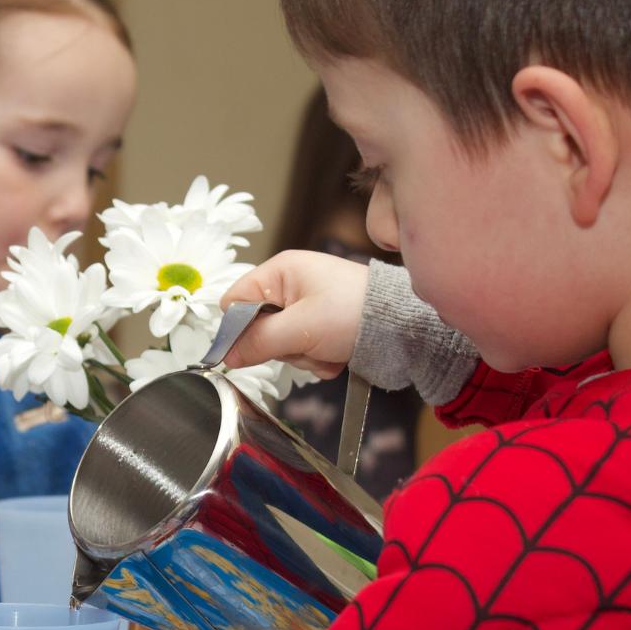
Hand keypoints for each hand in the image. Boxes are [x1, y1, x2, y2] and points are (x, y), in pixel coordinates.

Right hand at [219, 249, 371, 375]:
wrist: (404, 327)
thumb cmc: (352, 312)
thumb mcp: (300, 328)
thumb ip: (258, 341)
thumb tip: (226, 356)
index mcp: (280, 271)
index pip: (235, 301)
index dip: (238, 327)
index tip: (254, 346)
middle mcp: (291, 285)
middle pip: (259, 328)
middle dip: (283, 345)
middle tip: (307, 343)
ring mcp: (307, 307)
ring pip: (282, 344)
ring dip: (304, 355)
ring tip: (329, 347)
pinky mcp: (322, 326)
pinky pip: (304, 350)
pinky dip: (319, 358)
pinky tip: (337, 353)